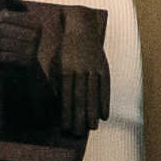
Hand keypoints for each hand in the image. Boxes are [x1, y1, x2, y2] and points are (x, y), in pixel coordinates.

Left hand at [53, 4, 109, 137]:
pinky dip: (105, 102)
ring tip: (92, 128)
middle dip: (79, 117)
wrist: (81, 27)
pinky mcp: (104, 67)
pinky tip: (105, 115)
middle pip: (80, 97)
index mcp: (65, 69)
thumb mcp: (54, 62)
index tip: (65, 127)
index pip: (66, 96)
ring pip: (93, 94)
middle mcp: (80, 70)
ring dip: (93, 112)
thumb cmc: (64, 48)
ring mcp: (93, 68)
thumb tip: (55, 101)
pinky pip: (106, 87)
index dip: (66, 112)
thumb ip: (54, 81)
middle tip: (78, 133)